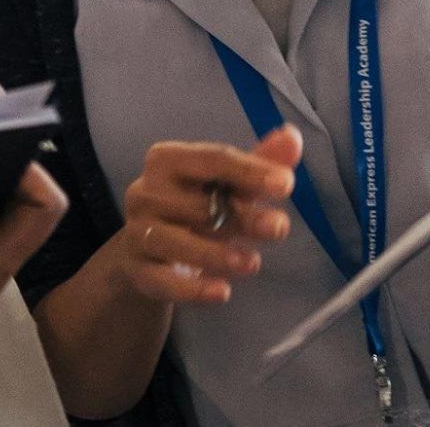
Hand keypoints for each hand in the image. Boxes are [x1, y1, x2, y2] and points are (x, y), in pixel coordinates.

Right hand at [107, 126, 299, 305]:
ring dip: (217, 254)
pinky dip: (192, 289)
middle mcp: (145, 192)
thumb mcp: (227, 185)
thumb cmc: (196, 207)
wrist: (151, 250)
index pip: (211, 159)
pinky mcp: (137, 269)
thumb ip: (259, 162)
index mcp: (167, 160)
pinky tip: (222, 293)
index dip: (250, 170)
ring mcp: (138, 231)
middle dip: (241, 216)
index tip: (286, 184)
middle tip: (280, 228)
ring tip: (253, 263)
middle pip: (198, 203)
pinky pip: (162, 280)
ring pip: (176, 243)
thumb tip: (292, 137)